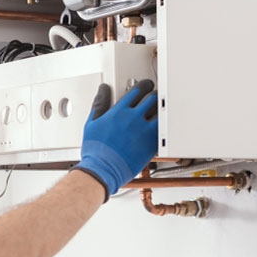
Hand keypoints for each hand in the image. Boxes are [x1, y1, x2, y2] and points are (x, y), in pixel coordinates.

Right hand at [73, 80, 157, 200]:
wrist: (102, 170)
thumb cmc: (96, 151)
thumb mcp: (92, 123)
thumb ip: (99, 103)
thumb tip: (103, 89)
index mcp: (119, 111)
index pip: (137, 90)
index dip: (143, 85)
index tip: (144, 86)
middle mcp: (133, 118)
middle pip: (152, 98)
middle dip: (155, 94)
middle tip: (155, 96)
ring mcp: (144, 131)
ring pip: (161, 112)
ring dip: (161, 109)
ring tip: (160, 110)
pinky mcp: (152, 144)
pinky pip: (163, 130)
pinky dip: (164, 126)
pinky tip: (161, 126)